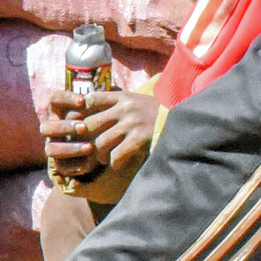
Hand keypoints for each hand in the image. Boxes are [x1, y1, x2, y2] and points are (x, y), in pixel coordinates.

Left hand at [42, 78, 160, 186]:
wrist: (182, 123)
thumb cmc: (154, 114)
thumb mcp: (135, 102)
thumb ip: (114, 104)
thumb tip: (84, 109)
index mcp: (122, 97)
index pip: (90, 100)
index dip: (79, 113)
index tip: (77, 125)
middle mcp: (125, 108)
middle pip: (89, 124)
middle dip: (85, 140)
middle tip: (87, 149)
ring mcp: (132, 123)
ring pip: (100, 142)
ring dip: (99, 154)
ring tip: (103, 158)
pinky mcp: (140, 138)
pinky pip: (116, 155)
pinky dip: (114, 162)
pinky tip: (117, 163)